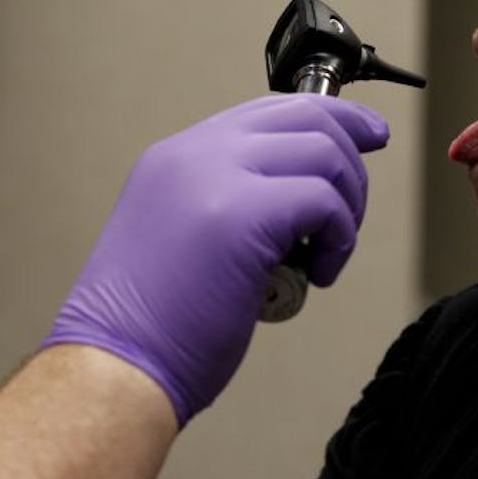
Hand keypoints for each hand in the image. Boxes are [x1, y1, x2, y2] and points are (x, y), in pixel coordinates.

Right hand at [42, 94, 389, 424]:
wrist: (113, 367)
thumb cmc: (149, 330)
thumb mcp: (179, 240)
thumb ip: (224, 207)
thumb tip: (291, 208)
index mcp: (174, 159)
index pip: (266, 111)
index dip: (328, 119)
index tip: (363, 138)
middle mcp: (193, 155)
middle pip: (304, 115)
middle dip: (352, 152)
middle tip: (359, 205)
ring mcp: (215, 178)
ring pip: (323, 152)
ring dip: (347, 204)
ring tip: (327, 254)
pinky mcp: (242, 215)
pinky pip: (324, 201)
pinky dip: (340, 236)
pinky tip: (320, 273)